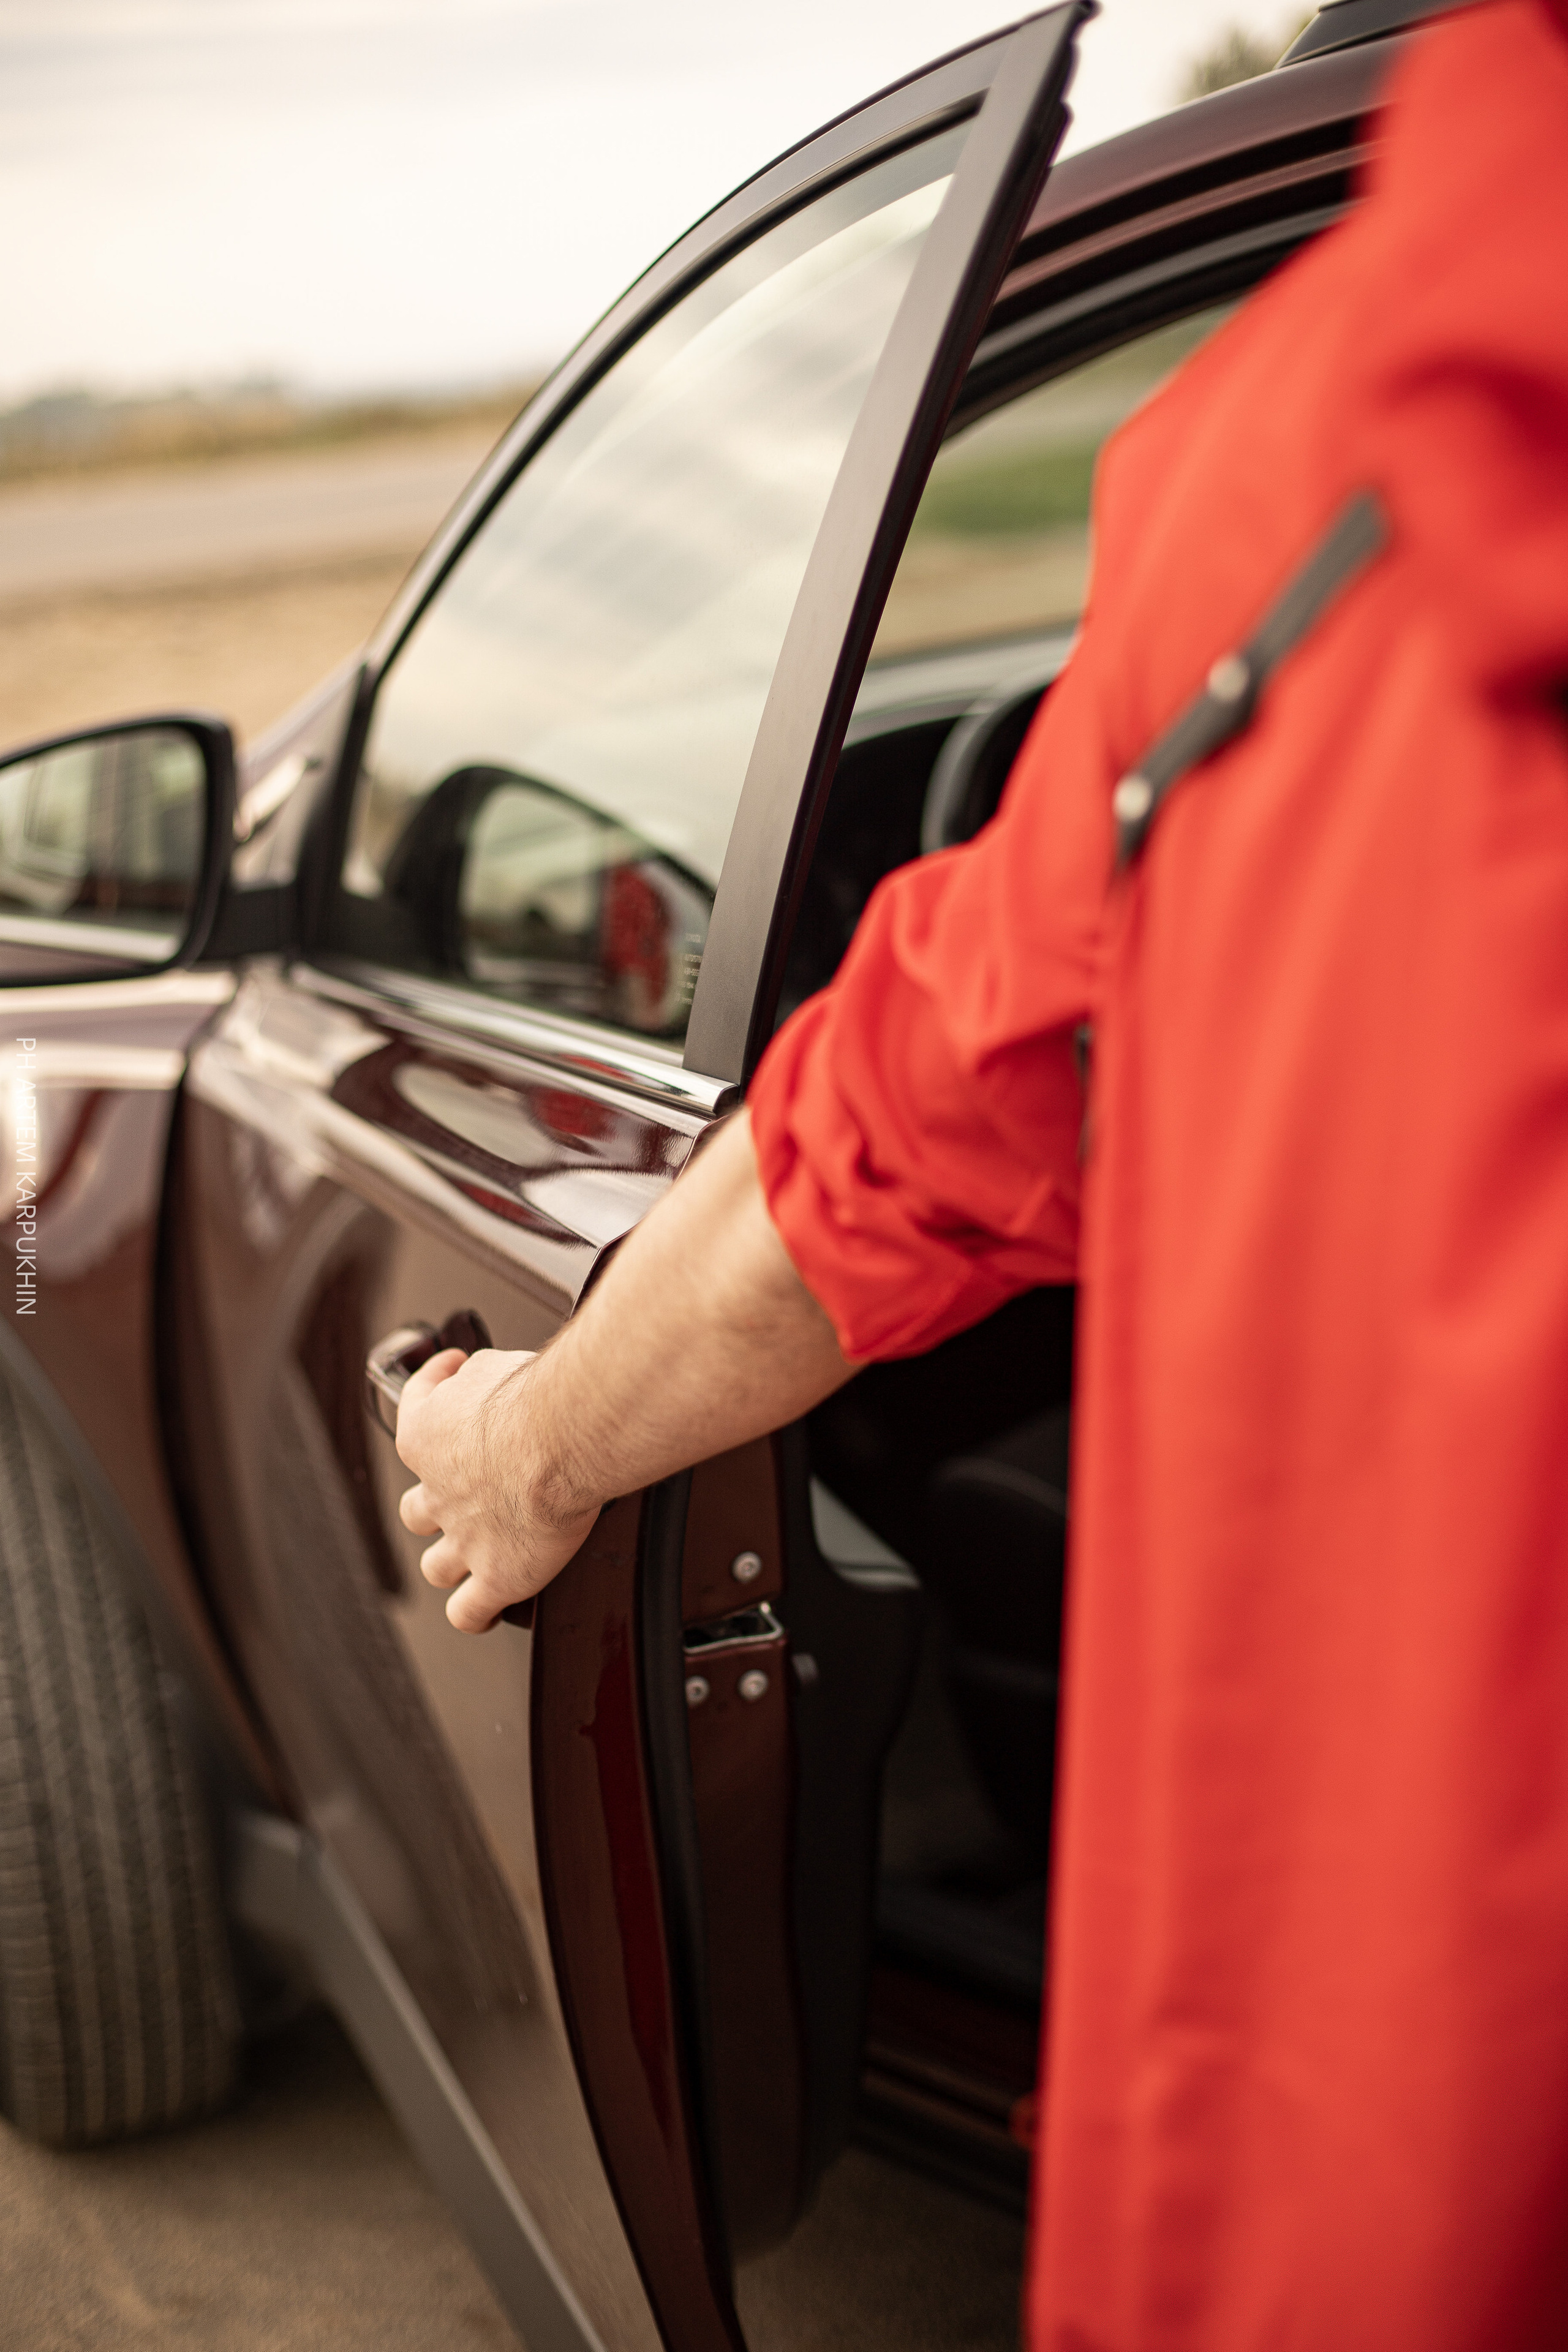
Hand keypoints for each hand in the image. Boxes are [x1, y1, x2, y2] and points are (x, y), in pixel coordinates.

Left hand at [395, 1346, 599, 1632]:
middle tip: (471, 1492)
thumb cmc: (536, 1396)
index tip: (453, 1375)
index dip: (434, 1390)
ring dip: (453, 1561)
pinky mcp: (497, 1576)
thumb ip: (474, 1375)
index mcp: (425, 1436)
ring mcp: (465, 1540)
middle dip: (436, 1507)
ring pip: (437, 1566)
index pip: (416, 1410)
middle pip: (417, 1511)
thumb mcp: (492, 1363)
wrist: (563, 1438)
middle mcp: (438, 1493)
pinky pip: (467, 1613)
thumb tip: (475, 1375)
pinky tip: (489, 1606)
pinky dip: (474, 1612)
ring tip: (481, 1552)